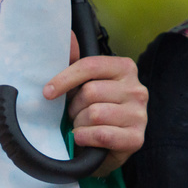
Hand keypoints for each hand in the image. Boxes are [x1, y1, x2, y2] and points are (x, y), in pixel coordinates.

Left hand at [43, 32, 147, 176]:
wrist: (102, 151)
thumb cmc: (91, 115)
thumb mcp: (82, 88)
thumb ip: (75, 64)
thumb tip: (68, 36)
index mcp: (124, 68)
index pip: (90, 66)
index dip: (64, 79)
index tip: (47, 93)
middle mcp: (137, 89)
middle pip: (90, 92)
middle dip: (74, 108)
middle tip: (74, 116)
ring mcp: (139, 114)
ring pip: (95, 114)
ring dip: (79, 124)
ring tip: (81, 127)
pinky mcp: (136, 137)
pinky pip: (103, 134)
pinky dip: (86, 137)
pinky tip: (83, 138)